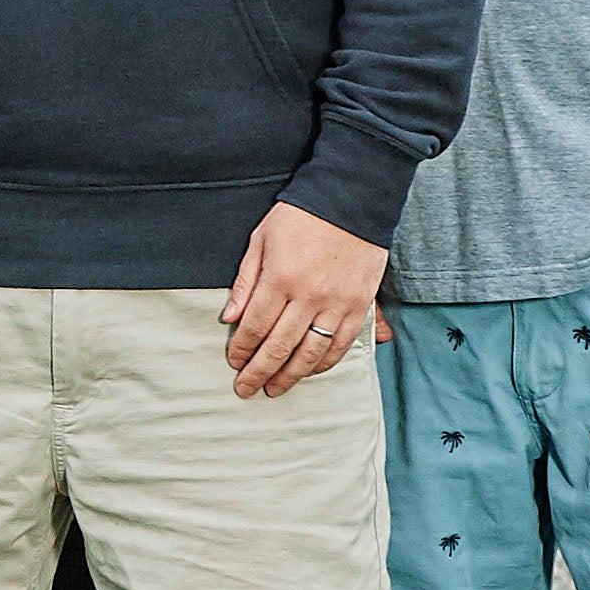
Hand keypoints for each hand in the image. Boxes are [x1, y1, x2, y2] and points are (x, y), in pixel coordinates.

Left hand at [223, 204, 390, 397]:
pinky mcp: (360, 304)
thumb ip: (245, 282)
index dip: (242, 349)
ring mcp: (337, 302)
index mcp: (279, 278)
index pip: (255, 326)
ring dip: (291, 375)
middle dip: (259, 371)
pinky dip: (324, 362)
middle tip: (246, 390)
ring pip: (311, 352)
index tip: (233, 363)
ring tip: (275, 389)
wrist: (351, 200)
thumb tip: (229, 319)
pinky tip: (309, 372)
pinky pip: (341, 344)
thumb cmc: (299, 217)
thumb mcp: (260, 240)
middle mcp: (309, 295)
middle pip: (280, 346)